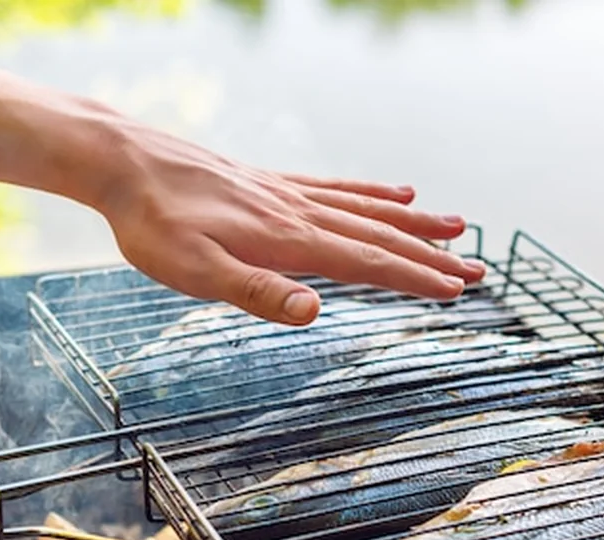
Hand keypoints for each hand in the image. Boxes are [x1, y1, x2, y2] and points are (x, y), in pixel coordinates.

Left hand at [96, 124, 486, 325]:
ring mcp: (289, 193)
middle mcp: (299, 211)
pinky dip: (373, 192)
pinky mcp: (273, 184)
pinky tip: (396, 191)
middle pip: (379, 236)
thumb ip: (257, 292)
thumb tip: (315, 312)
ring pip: (367, 209)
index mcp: (288, 239)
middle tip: (478, 270)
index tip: (457, 290)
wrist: (125, 164)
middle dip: (431, 256)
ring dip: (415, 223)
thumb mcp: (194, 271)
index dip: (414, 278)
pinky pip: (337, 187)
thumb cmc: (154, 225)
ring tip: (457, 227)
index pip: (367, 262)